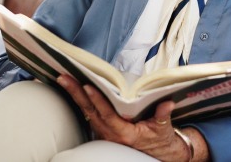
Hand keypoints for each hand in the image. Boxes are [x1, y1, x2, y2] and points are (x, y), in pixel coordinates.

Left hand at [56, 75, 202, 160]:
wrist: (156, 152)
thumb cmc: (159, 139)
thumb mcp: (163, 129)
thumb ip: (163, 116)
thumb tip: (167, 103)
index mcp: (125, 134)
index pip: (108, 115)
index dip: (98, 101)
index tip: (88, 86)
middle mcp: (111, 134)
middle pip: (90, 111)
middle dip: (76, 93)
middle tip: (64, 77)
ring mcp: (104, 132)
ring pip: (86, 111)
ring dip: (74, 95)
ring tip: (63, 78)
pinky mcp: (102, 128)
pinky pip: (88, 113)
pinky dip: (79, 100)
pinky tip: (72, 88)